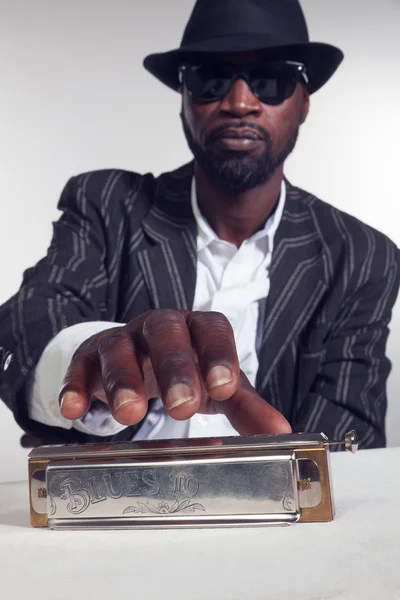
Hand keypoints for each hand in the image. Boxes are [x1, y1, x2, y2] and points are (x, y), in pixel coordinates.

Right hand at [59, 310, 290, 435]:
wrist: (141, 357)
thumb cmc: (187, 371)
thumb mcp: (216, 384)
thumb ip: (245, 406)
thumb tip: (282, 434)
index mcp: (197, 329)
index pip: (211, 329)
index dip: (217, 354)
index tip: (224, 388)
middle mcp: (160, 327)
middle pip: (166, 333)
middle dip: (174, 368)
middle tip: (182, 407)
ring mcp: (123, 338)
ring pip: (119, 347)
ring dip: (122, 379)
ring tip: (127, 415)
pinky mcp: (90, 356)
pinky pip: (81, 365)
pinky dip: (75, 385)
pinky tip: (73, 411)